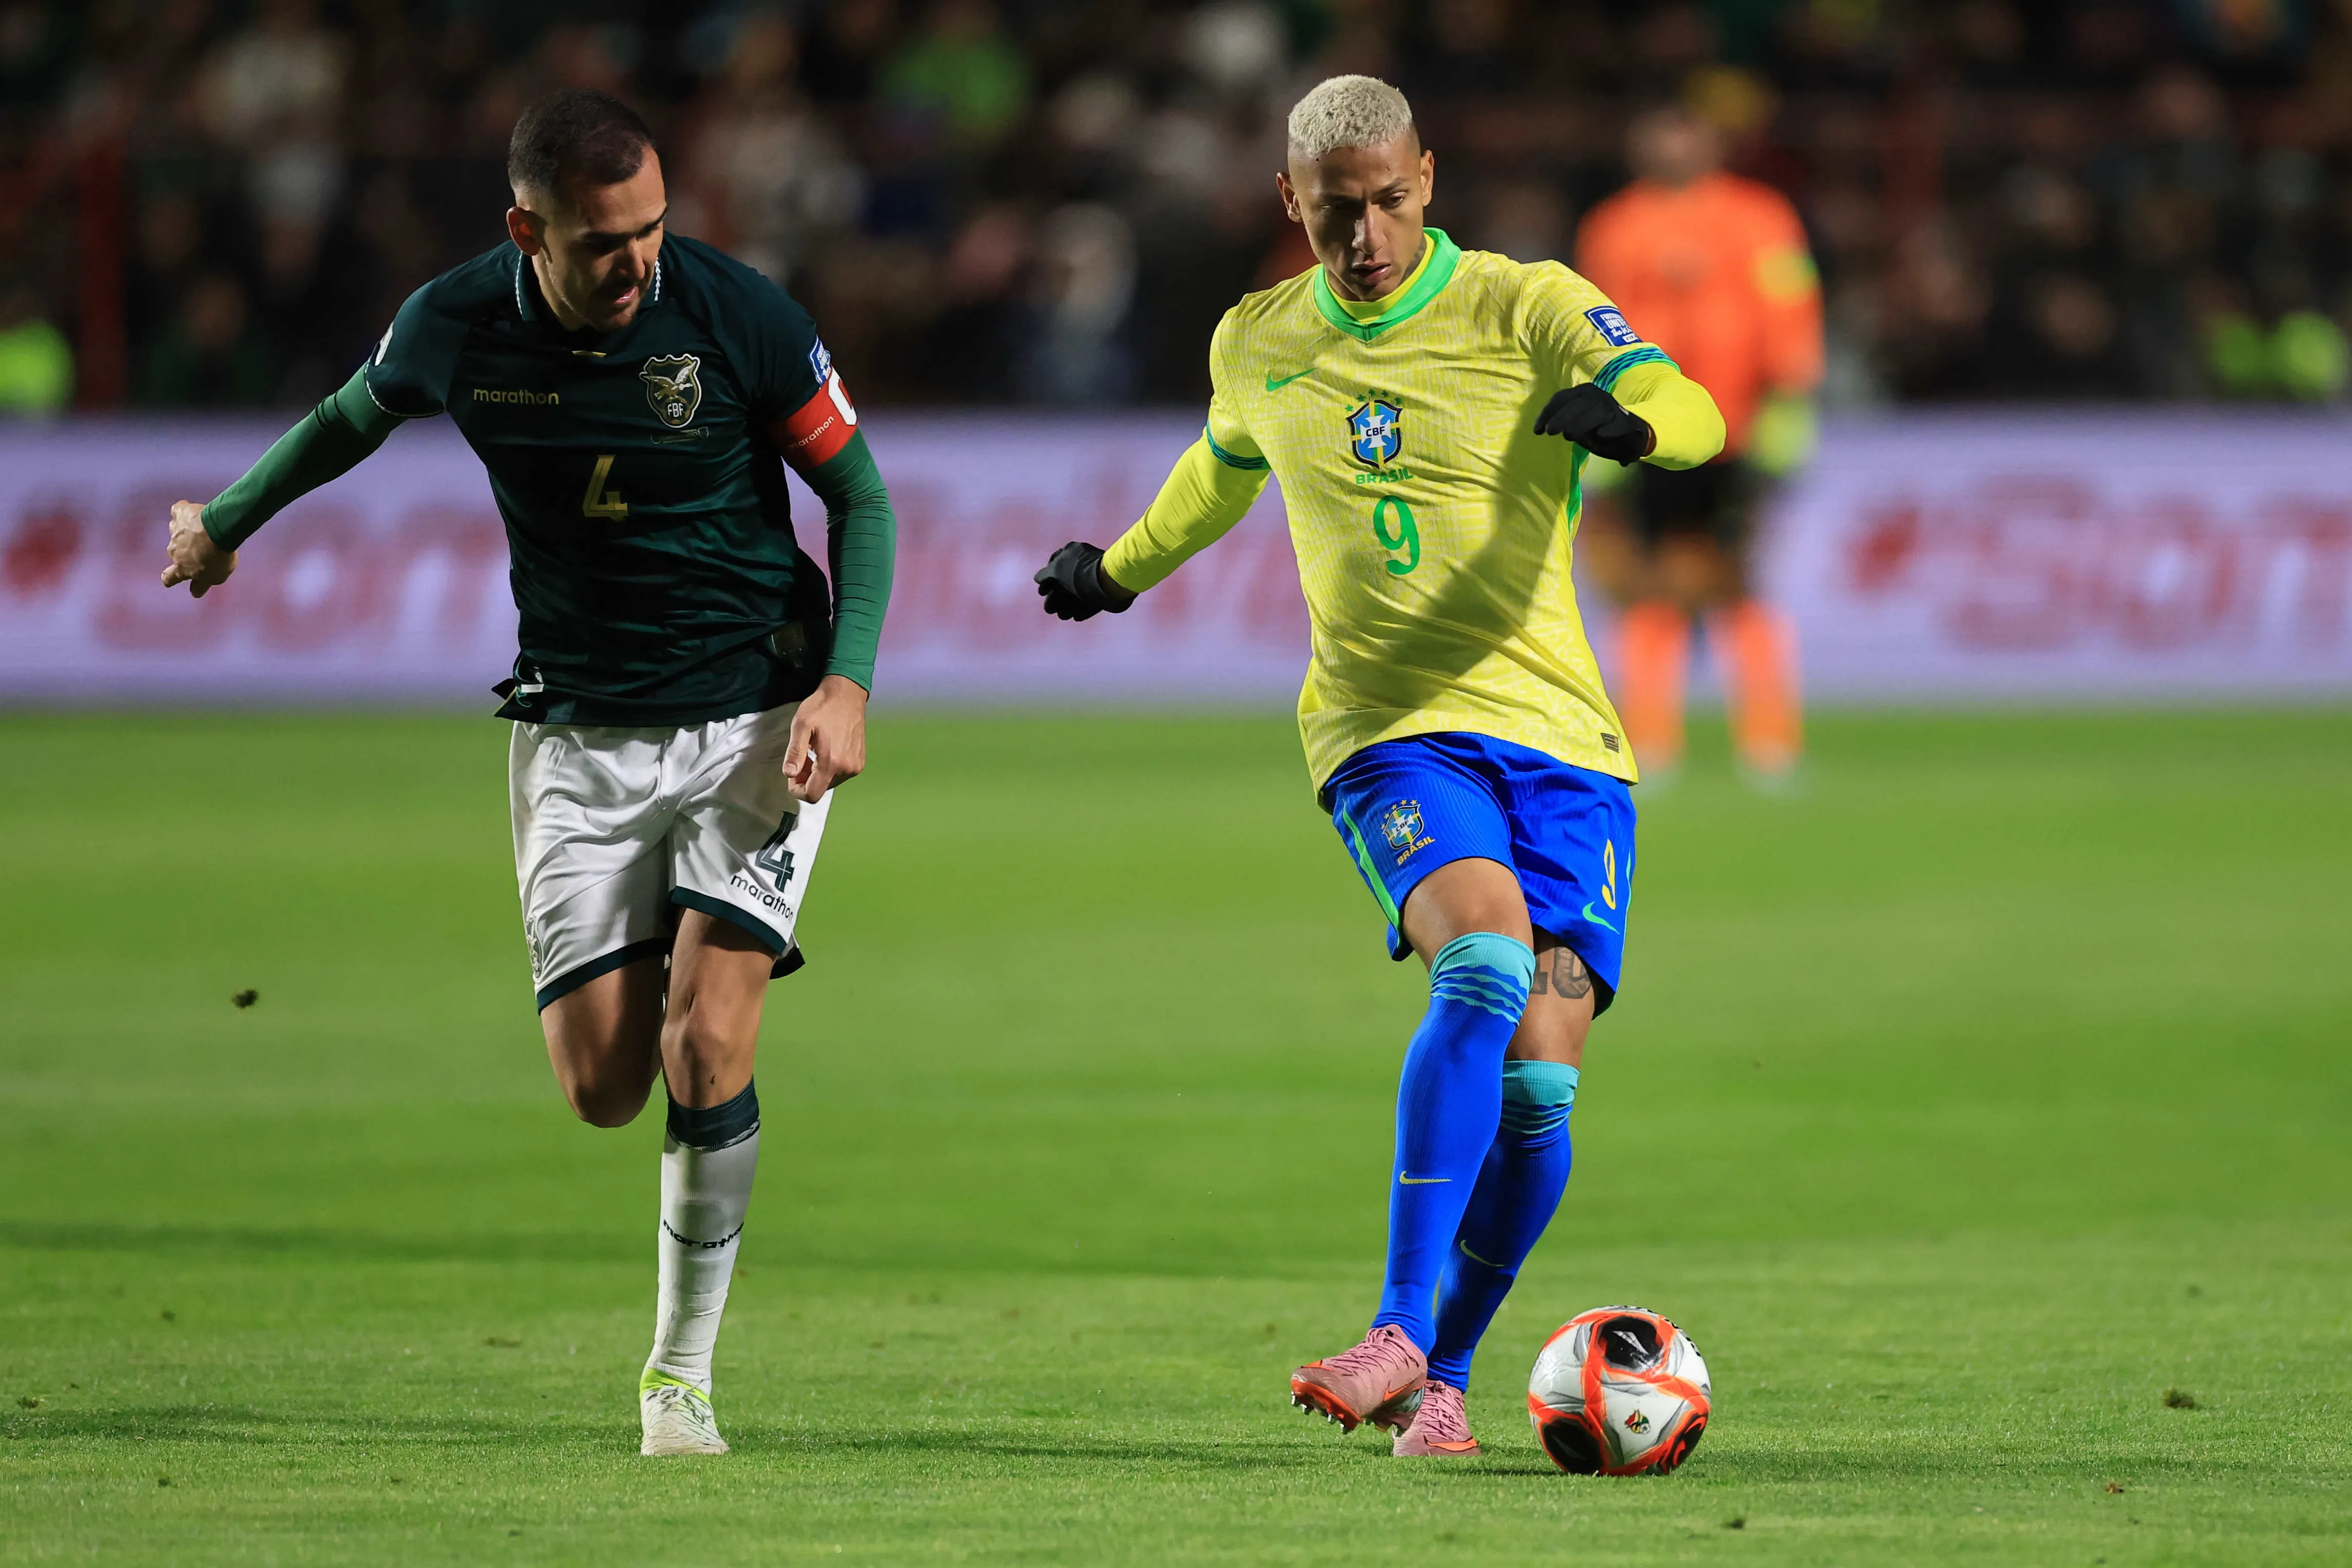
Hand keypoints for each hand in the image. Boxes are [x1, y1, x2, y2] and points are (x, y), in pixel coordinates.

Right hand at [161, 500, 236, 596]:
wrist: (218, 530)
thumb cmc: (218, 557)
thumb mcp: (215, 577)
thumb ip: (202, 584)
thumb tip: (194, 593)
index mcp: (181, 568)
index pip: (169, 577)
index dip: (169, 578)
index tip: (169, 579)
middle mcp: (173, 550)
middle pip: (174, 552)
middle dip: (185, 551)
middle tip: (202, 548)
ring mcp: (175, 531)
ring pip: (176, 532)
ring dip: (186, 532)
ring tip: (202, 530)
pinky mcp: (180, 513)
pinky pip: (177, 511)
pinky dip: (182, 511)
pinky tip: (191, 510)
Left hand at [784, 674, 867, 803]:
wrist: (847, 693)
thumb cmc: (822, 707)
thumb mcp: (801, 725)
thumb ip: (795, 752)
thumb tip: (789, 774)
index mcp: (832, 762)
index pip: (812, 794)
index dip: (797, 789)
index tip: (792, 773)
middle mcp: (847, 769)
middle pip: (821, 789)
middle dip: (807, 779)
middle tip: (801, 758)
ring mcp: (856, 766)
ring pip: (830, 783)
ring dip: (818, 773)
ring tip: (813, 752)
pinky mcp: (860, 760)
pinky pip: (840, 774)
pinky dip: (829, 768)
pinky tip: (825, 750)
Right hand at [1034, 541, 1135, 621]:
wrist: (1108, 581)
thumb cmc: (1079, 573)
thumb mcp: (1056, 570)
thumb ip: (1045, 574)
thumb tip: (1037, 579)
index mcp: (1072, 552)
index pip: (1054, 565)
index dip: (1047, 580)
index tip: (1043, 592)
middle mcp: (1083, 564)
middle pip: (1065, 582)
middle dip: (1056, 596)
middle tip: (1050, 608)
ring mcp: (1094, 578)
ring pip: (1077, 593)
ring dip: (1068, 605)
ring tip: (1063, 615)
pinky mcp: (1104, 592)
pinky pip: (1090, 601)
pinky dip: (1082, 609)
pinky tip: (1076, 617)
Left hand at [1534, 384, 1654, 465]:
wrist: (1632, 436)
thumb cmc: (1598, 429)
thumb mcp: (1577, 424)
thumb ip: (1564, 421)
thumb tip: (1546, 427)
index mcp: (1583, 393)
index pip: (1561, 398)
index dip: (1547, 413)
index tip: (1537, 431)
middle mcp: (1598, 396)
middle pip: (1578, 403)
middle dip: (1562, 417)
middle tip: (1550, 432)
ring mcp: (1614, 408)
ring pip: (1597, 411)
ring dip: (1581, 423)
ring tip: (1569, 436)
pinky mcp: (1627, 422)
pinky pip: (1618, 424)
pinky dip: (1609, 429)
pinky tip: (1601, 435)